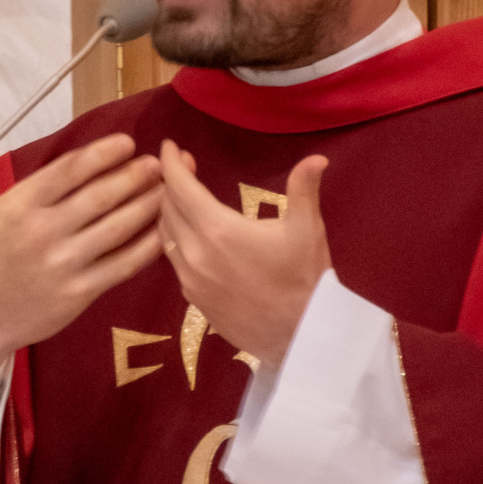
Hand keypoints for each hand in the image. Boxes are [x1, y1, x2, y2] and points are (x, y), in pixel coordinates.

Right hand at [0, 129, 163, 379]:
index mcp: (19, 206)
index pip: (68, 171)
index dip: (102, 154)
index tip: (127, 143)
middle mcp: (43, 231)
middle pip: (99, 196)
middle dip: (133, 176)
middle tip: (158, 163)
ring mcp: (63, 264)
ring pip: (116, 228)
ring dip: (146, 205)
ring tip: (169, 190)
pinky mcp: (78, 293)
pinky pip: (121, 266)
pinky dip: (146, 247)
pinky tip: (164, 231)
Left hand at [157, 142, 331, 368]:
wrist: (300, 337)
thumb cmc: (305, 279)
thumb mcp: (307, 229)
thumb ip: (304, 189)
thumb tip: (317, 158)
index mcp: (218, 230)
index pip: (180, 187)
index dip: (172, 163)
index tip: (169, 146)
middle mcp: (195, 253)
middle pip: (166, 208)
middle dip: (171, 183)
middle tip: (185, 168)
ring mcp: (190, 279)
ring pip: (165, 235)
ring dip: (169, 211)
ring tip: (183, 197)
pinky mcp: (192, 299)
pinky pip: (173, 260)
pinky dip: (175, 239)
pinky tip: (190, 234)